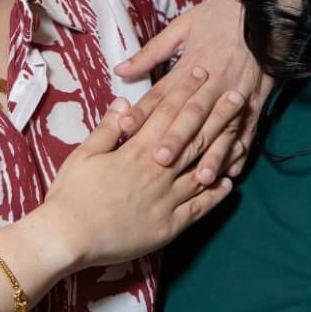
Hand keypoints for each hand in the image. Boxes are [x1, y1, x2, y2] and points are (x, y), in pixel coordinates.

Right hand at [32, 99, 234, 270]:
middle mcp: (158, 173)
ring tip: (240, 132)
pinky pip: (199, 207)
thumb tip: (123, 103)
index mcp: (136, 153)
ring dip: (223, 150)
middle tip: (235, 95)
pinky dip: (216, 195)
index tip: (199, 74)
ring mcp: (167, 200)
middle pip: (193, 138)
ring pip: (203, 170)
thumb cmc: (71, 194)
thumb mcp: (83, 154)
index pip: (166, 115)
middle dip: (216, 114)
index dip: (184, 92)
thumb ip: (107, 129)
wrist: (69, 237)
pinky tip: (228, 182)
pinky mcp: (170, 226)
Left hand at [113, 0, 271, 183]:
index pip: (164, 92)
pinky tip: (231, 173)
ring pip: (223, 128)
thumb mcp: (182, 26)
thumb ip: (151, 53)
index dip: (144, 111)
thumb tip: (119, 69)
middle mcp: (215, 82)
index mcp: (192, 65)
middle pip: (193, 114)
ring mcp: (238, 94)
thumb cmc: (219, 15)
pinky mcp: (258, 101)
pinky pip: (249, 131)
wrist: (266, 6)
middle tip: (160, 160)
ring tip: (201, 178)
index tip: (125, 128)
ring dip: (212, 154)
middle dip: (177, 138)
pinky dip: (241, 152)